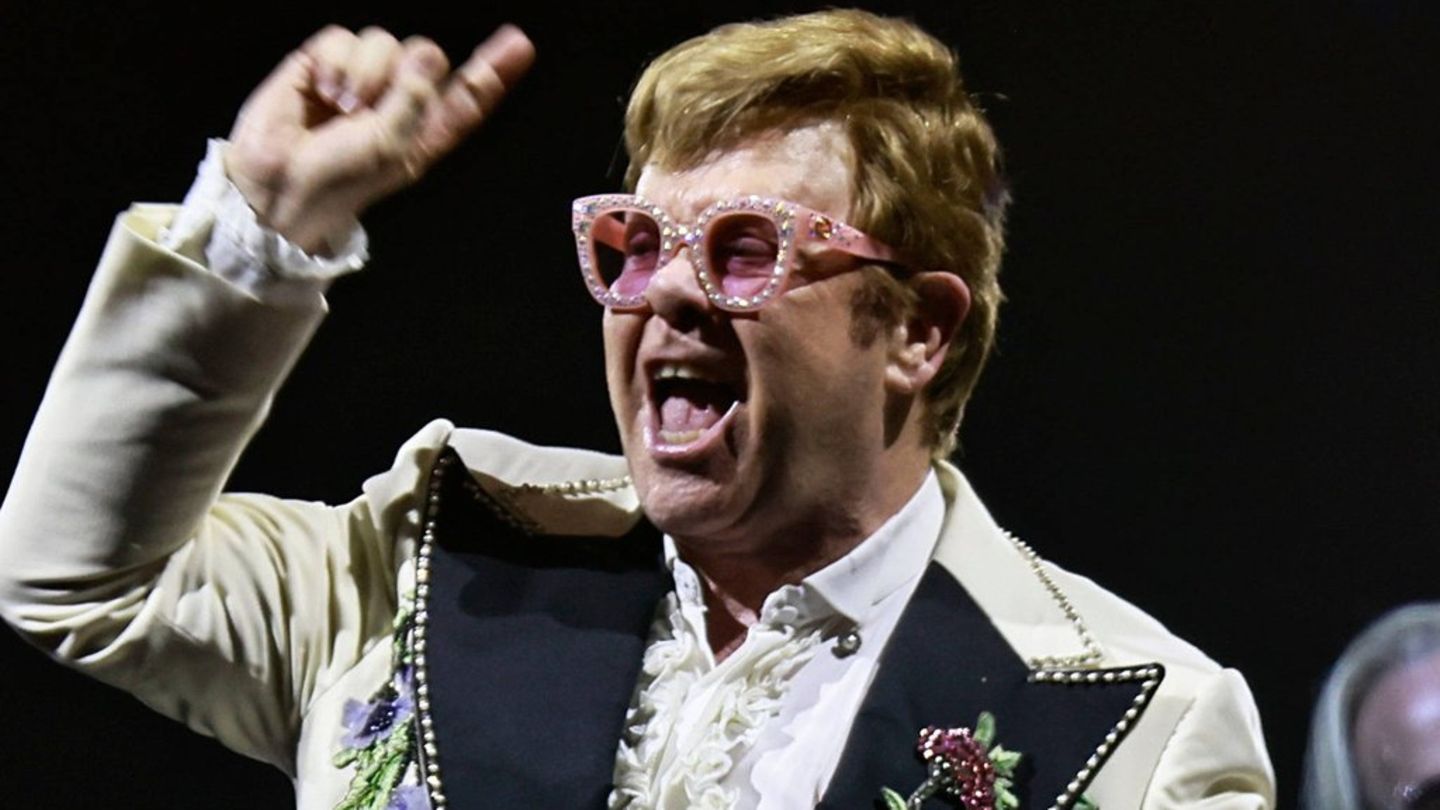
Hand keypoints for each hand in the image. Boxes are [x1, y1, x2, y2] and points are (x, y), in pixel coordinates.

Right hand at [224, 25, 534, 252]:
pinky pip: (341, 38)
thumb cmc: (340, 179)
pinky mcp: (321, 65)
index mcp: (424, 130)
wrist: (278, 186)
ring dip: (366, 72)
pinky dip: (335, 63)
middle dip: (404, 73)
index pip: (467, 95)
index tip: (519, 44)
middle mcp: (396, 101)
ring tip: (343, 106)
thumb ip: (415, 99)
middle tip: (372, 108)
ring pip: (383, 42)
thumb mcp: (392, 146)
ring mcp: (359, 81)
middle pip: (423, 54)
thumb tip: (426, 53)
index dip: (493, 70)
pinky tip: (323, 91)